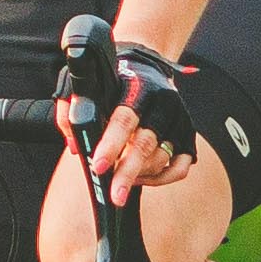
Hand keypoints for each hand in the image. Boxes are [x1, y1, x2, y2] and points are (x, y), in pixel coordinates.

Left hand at [81, 40, 215, 204]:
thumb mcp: (86, 82)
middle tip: (114, 196)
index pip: (124, 119)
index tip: (98, 165)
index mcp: (138, 87)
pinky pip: (179, 168)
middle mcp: (163, 103)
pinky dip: (160, 179)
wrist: (146, 65)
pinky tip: (141, 178)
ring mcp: (179, 120)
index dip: (112, 144)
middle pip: (145, 144)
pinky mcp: (187, 136)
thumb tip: (75, 145)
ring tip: (119, 178)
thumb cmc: (112, 78)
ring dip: (138, 175)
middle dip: (128, 173)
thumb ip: (72, 108)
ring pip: (160, 159)